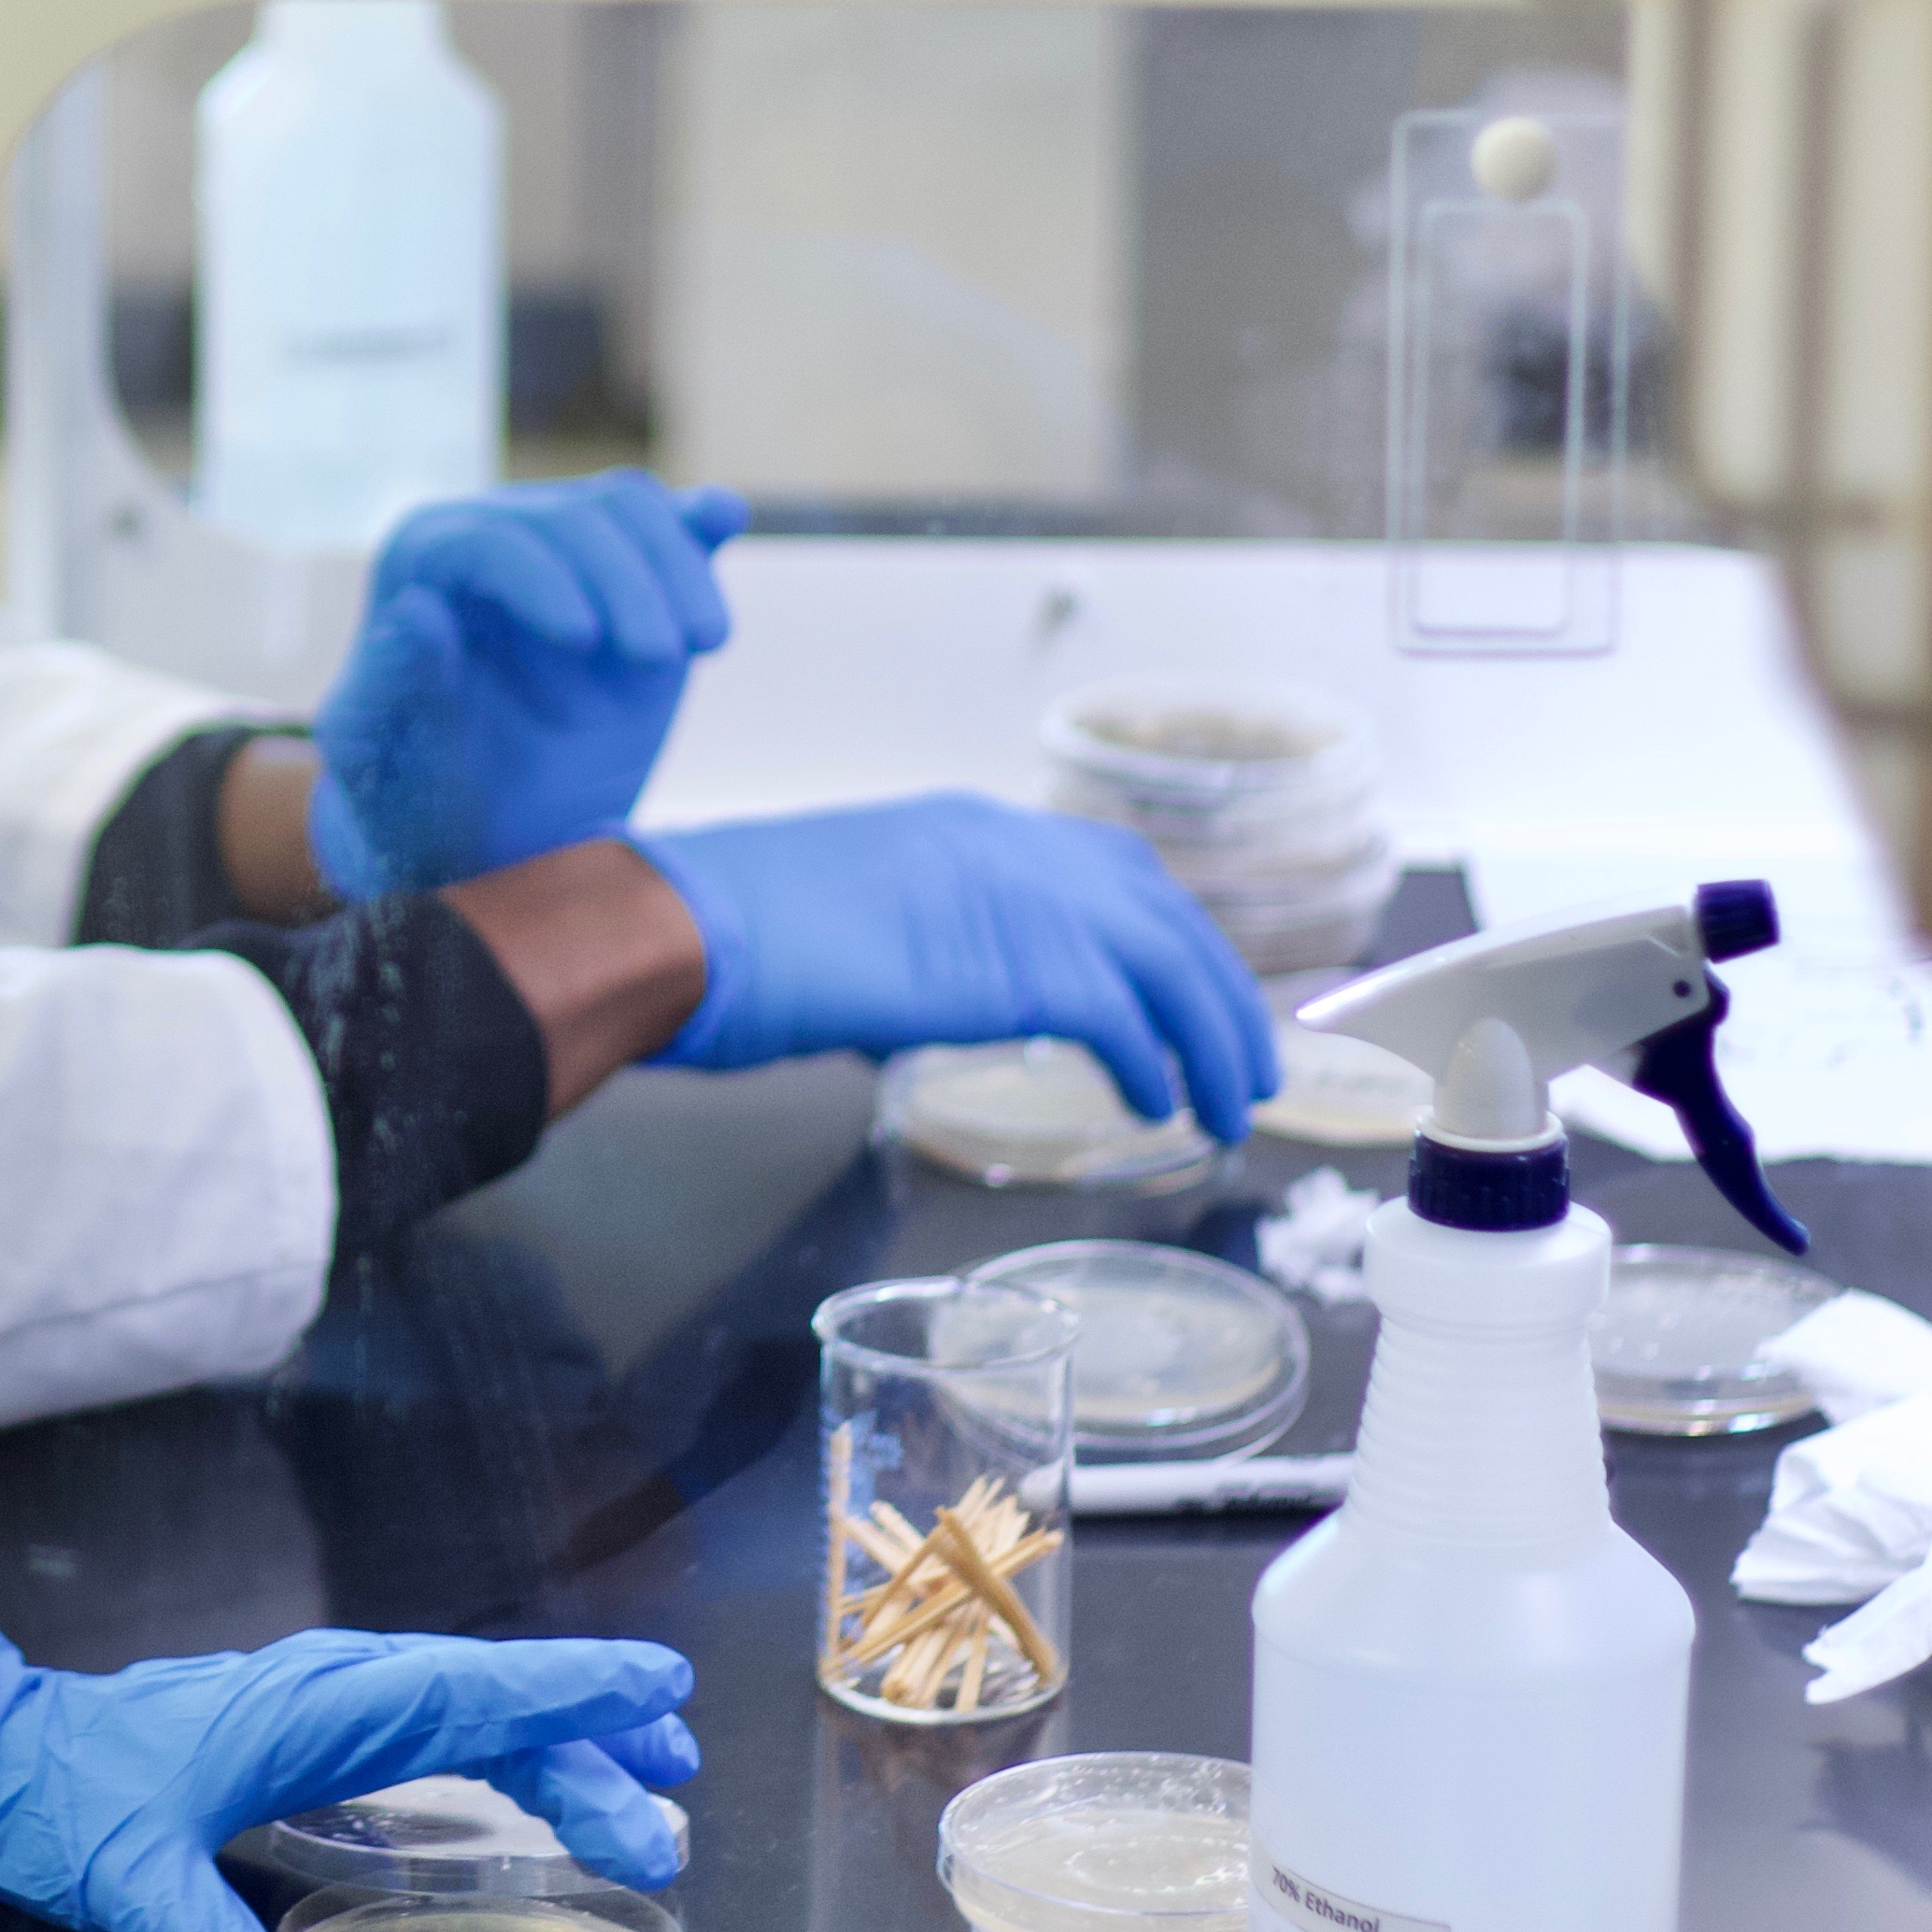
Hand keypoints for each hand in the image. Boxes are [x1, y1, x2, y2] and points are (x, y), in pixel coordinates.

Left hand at [0, 1626, 695, 1931]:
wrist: (6, 1752)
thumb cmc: (66, 1796)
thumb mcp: (133, 1876)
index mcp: (310, 1705)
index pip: (462, 1690)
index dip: (564, 1690)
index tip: (653, 1686)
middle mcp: (331, 1688)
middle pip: (487, 1697)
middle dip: (588, 1731)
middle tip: (675, 1782)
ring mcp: (323, 1702)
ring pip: (467, 1711)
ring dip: (556, 1744)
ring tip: (645, 1791)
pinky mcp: (309, 1728)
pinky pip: (431, 1728)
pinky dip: (499, 1752)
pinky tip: (536, 1795)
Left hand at [308, 474, 750, 897]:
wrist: (480, 834)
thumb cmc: (413, 791)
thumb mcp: (390, 751)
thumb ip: (397, 679)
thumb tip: (416, 609)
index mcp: (423, 558)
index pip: (490, 542)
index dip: (539, 578)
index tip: (583, 639)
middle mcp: (492, 534)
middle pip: (572, 518)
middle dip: (624, 581)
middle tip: (656, 659)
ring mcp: (565, 551)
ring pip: (629, 512)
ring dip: (675, 567)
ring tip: (703, 643)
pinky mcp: (629, 578)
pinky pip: (665, 528)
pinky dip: (698, 522)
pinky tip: (725, 519)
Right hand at [633, 793, 1276, 1143]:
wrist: (685, 927)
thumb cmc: (727, 933)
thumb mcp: (846, 915)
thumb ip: (914, 939)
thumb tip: (932, 994)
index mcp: (963, 826)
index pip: (1105, 865)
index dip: (1162, 927)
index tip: (1188, 981)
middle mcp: (1007, 843)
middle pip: (1158, 904)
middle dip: (1214, 981)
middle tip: (1246, 1051)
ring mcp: (1017, 895)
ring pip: (1165, 958)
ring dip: (1211, 1030)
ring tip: (1233, 1096)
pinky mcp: (1017, 964)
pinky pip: (1124, 1016)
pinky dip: (1156, 1060)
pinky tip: (1159, 1104)